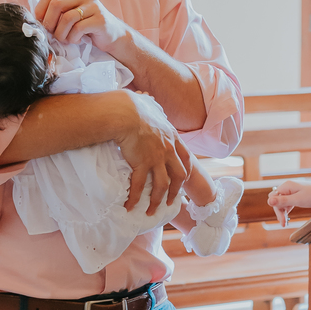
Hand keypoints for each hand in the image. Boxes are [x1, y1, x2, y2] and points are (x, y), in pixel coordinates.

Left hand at [36, 0, 126, 51]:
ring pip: (67, 18)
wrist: (112, 34)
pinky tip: (77, 39)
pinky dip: (73, 38)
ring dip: (61, 34)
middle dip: (50, 23)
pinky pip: (78, 29)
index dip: (41, 11)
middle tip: (52, 33)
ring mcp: (93, 5)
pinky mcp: (100, 19)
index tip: (42, 24)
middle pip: (56, 4)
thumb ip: (55, 12)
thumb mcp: (69, 14)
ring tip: (66, 39)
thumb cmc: (86, 26)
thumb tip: (35, 19)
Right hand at [116, 91, 190, 214]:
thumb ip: (151, 105)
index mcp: (172, 136)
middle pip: (180, 175)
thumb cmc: (133, 105)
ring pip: (163, 185)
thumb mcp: (148, 104)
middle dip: (177, 190)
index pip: (186, 157)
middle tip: (172, 201)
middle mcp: (168, 149)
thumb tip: (147, 99)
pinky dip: (136, 198)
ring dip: (158, 200)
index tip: (182, 180)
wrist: (125, 112)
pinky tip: (130, 206)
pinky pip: (140, 186)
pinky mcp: (142, 164)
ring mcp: (157, 158)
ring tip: (151, 210)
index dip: (185, 171)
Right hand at [269, 180, 310, 225]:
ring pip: (282, 201)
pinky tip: (288, 216)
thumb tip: (268, 201)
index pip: (274, 198)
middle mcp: (288, 186)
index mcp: (286, 186)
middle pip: (277, 199)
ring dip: (282, 211)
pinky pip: (288, 201)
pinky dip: (287, 209)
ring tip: (286, 222)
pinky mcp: (298, 194)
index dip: (276, 210)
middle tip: (284, 224)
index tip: (282, 221)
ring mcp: (293, 190)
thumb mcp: (297, 200)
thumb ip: (283, 201)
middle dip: (279, 211)